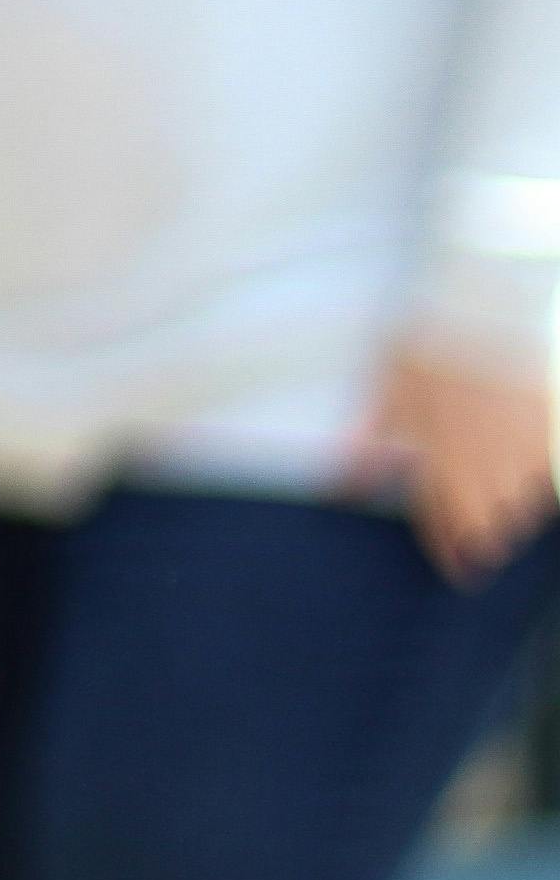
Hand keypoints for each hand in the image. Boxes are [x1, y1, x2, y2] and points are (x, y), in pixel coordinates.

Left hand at [358, 328, 557, 586]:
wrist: (486, 307)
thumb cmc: (427, 348)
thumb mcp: (384, 396)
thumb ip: (367, 450)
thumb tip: (340, 491)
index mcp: (441, 463)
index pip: (450, 531)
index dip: (452, 556)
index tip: (457, 571)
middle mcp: (489, 466)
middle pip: (493, 529)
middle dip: (481, 534)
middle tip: (470, 530)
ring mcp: (526, 450)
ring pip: (524, 506)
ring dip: (507, 508)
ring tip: (491, 492)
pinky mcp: (551, 431)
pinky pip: (545, 476)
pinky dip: (533, 479)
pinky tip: (518, 464)